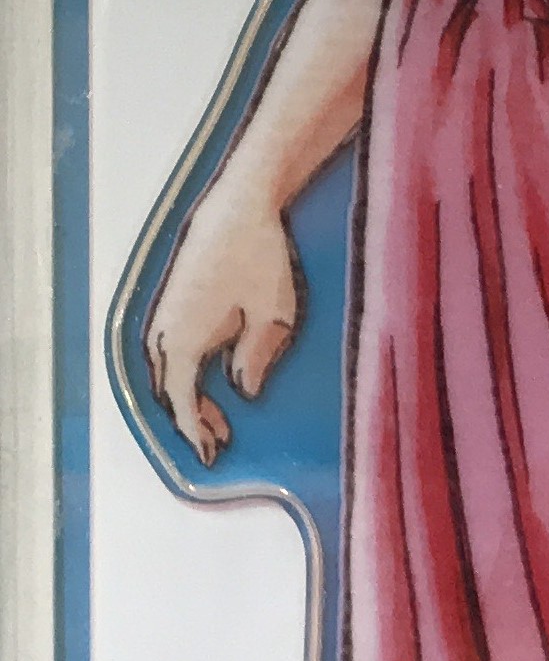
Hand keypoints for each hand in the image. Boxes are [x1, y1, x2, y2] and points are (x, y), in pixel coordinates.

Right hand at [143, 183, 301, 465]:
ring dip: (187, 394)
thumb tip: (243, 391)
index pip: (181, 403)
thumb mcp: (273, 316)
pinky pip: (170, 349)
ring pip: (166, 370)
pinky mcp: (172, 298)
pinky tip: (211, 370)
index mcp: (183, 342)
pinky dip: (185, 370)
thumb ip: (255, 359)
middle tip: (221, 438)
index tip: (210, 455)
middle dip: (192, 418)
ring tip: (218, 412)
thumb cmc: (259, 258)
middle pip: (169, 390)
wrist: (238, 205)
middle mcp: (163, 332)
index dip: (195, 433)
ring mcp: (164, 313)